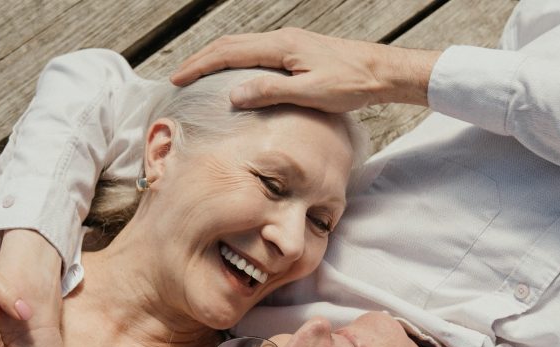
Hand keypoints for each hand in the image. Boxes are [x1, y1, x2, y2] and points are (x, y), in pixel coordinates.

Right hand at [171, 28, 438, 110]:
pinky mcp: (297, 51)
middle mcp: (282, 40)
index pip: (229, 53)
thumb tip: (234, 94)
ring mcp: (289, 43)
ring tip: (197, 74)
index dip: (200, 66)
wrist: (382, 72)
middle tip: (178, 76)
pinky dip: (234, 61)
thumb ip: (272, 92)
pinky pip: (254, 52)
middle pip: (230, 44)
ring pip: (241, 46)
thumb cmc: (351, 85)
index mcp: (281, 47)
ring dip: (215, 58)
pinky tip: (232, 75)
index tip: (178, 79)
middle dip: (200, 59)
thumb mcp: (311, 93)